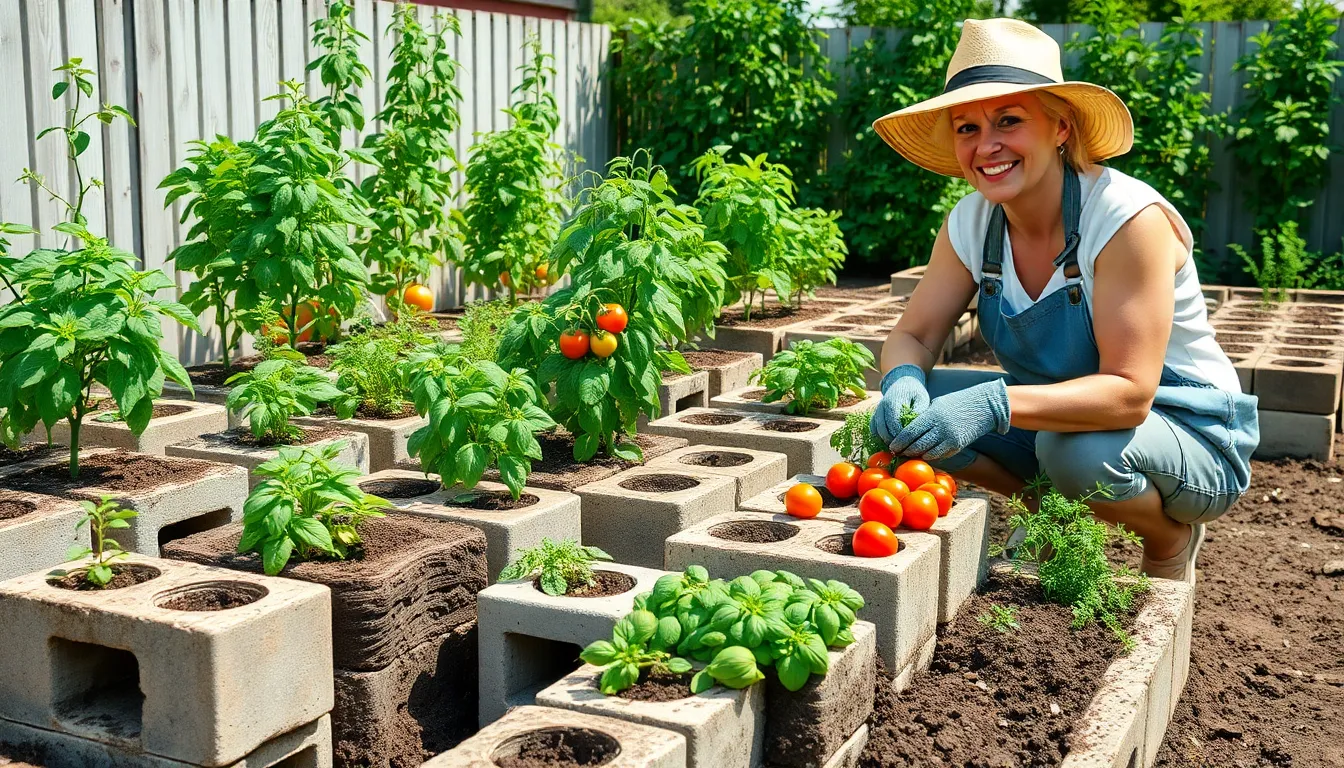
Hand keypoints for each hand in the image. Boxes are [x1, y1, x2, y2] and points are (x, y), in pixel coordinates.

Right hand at [870, 365, 929, 444]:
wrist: (902, 382)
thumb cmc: (915, 392)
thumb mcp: (922, 398)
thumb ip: (920, 411)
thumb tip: (916, 425)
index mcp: (893, 401)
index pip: (894, 423)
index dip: (900, 436)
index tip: (910, 444)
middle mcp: (882, 406)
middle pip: (884, 429)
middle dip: (893, 442)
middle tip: (904, 451)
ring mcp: (877, 410)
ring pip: (878, 430)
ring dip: (886, 441)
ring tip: (898, 449)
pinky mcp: (875, 414)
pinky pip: (874, 428)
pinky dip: (880, 436)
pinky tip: (890, 442)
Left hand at [888, 379, 1010, 459]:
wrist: (985, 405)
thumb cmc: (958, 403)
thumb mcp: (938, 405)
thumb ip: (924, 417)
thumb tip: (909, 430)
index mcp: (932, 414)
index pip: (910, 431)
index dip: (899, 441)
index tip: (892, 446)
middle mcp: (939, 427)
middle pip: (916, 444)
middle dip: (905, 450)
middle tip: (897, 454)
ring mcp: (949, 437)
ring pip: (927, 452)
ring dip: (917, 455)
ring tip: (909, 456)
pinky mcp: (957, 445)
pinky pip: (939, 455)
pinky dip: (930, 456)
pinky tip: (924, 456)